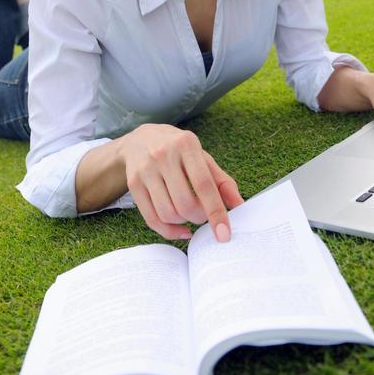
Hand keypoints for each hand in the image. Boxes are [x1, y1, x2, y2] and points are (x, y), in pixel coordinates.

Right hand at [120, 123, 243, 242]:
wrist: (140, 140)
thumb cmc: (179, 151)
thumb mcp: (202, 157)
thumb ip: (222, 181)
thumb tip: (240, 205)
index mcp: (186, 144)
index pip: (203, 184)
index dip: (216, 211)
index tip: (225, 234)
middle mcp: (164, 154)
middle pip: (185, 203)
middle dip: (199, 218)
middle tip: (203, 215)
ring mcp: (146, 169)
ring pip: (168, 213)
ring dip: (183, 223)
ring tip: (189, 215)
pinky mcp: (133, 184)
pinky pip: (151, 219)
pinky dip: (169, 231)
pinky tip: (180, 229)